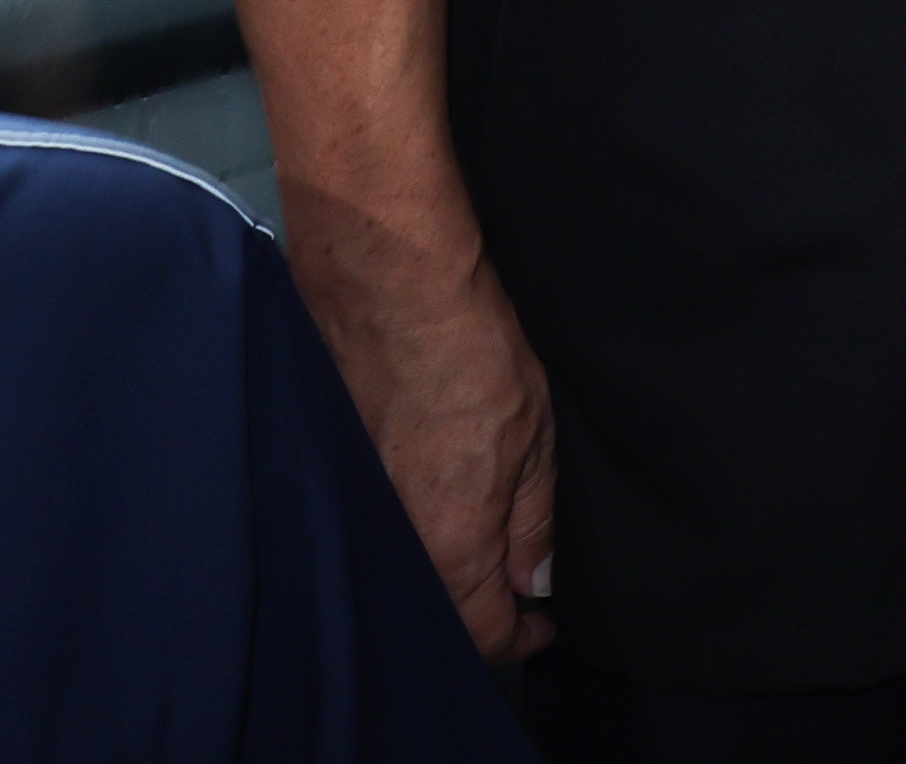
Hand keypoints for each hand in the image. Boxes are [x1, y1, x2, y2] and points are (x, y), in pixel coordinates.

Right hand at [290, 208, 560, 659]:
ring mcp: (358, 512)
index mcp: (452, 545)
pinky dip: (408, 529)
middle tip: (512, 577)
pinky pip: (376, 527)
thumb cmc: (474, 361)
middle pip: (437, 608)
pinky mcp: (335, 477)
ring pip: (404, 567)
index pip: (482, 632)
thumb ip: (533, 520)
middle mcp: (395, 544)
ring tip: (479, 534)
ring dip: (442, 563)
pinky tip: (432, 499)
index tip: (543, 621)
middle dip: (477, 603)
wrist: (391, 298)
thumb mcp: (535, 442)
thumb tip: (533, 580)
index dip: (520, 635)